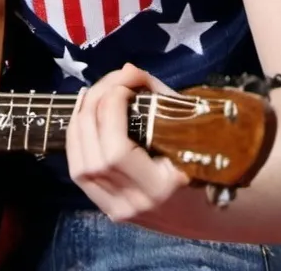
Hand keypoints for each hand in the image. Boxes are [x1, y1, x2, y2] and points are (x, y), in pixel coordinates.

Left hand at [66, 63, 188, 223]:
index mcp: (160, 188)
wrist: (202, 211)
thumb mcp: (188, 128)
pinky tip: (82, 115)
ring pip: (80, 164)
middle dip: (95, 107)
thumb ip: (157, 96)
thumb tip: (128, 69)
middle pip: (95, 154)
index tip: (127, 82)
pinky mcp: (106, 209)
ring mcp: (117, 208)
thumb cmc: (204, 164)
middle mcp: (134, 202)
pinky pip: (78, 172)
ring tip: (91, 94)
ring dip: (80, 121)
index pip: (117, 149)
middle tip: (110, 82)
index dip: (112, 108)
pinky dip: (76, 138)